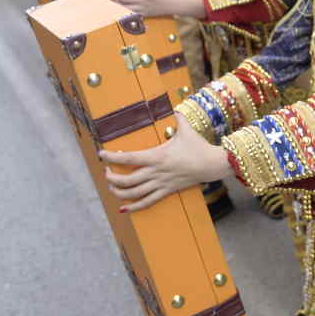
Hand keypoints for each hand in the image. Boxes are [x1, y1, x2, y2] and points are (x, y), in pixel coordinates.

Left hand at [99, 116, 231, 211]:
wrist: (212, 164)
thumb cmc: (198, 146)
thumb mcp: (186, 130)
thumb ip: (177, 118)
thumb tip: (173, 106)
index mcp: (157, 156)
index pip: (129, 158)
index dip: (112, 157)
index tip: (102, 154)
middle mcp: (156, 172)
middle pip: (127, 180)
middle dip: (112, 178)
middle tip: (106, 172)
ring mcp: (161, 183)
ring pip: (134, 193)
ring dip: (119, 192)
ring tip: (112, 187)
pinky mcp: (167, 191)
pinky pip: (148, 202)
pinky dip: (134, 207)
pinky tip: (124, 209)